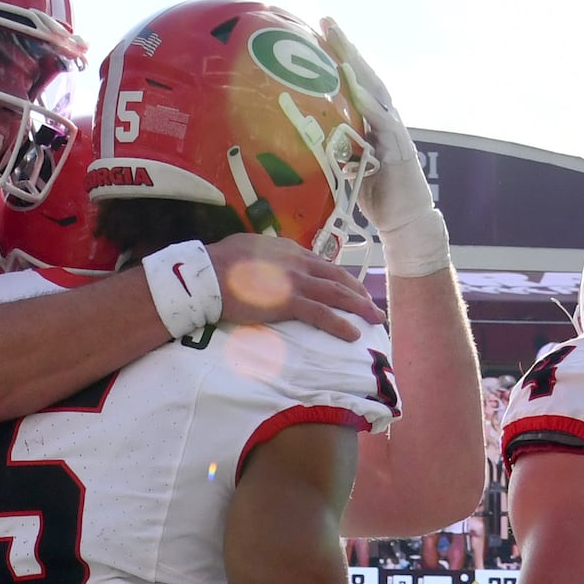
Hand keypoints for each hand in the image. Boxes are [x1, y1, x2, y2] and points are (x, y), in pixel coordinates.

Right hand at [207, 233, 368, 340]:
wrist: (208, 273)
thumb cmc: (218, 263)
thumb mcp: (246, 248)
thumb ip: (262, 256)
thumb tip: (262, 263)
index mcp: (288, 250)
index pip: (321, 264)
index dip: (339, 277)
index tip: (350, 288)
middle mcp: (298, 262)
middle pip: (337, 277)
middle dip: (358, 292)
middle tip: (372, 305)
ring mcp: (296, 281)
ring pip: (337, 294)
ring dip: (360, 307)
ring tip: (376, 319)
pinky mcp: (289, 301)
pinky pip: (322, 314)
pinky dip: (340, 325)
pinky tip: (354, 335)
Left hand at [322, 17, 446, 278]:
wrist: (405, 221)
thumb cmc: (374, 193)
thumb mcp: (344, 164)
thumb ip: (330, 145)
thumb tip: (298, 134)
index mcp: (369, 119)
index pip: (351, 81)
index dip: (336, 57)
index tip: (316, 31)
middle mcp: (383, 118)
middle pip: (364, 76)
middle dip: (346, 49)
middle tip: (326, 21)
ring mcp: (393, 131)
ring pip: (375, 92)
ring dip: (358, 69)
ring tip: (341, 47)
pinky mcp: (400, 149)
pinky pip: (384, 123)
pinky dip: (371, 106)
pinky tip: (358, 92)